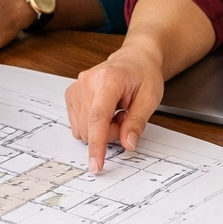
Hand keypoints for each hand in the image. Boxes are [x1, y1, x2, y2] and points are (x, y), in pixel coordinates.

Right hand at [65, 41, 164, 172]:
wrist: (135, 59)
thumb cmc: (144, 75)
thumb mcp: (150, 98)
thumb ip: (137, 122)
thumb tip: (128, 144)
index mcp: (108, 79)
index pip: (98, 118)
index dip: (97, 144)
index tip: (96, 164)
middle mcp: (87, 82)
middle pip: (90, 128)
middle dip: (110, 133)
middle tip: (125, 118)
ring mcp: (76, 87)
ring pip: (82, 129)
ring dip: (101, 130)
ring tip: (117, 112)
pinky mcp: (71, 94)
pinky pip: (78, 124)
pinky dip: (93, 125)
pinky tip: (106, 112)